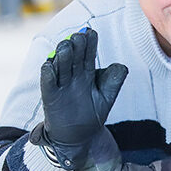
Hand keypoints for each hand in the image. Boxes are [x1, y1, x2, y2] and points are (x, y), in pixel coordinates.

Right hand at [32, 28, 127, 168]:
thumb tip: (122, 66)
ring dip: (62, 56)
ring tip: (66, 46)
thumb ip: (114, 81)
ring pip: (60, 67)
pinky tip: (49, 66)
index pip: (87, 54)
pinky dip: (48, 75)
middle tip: (79, 37)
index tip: (92, 33)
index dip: (89, 43)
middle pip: (73, 57)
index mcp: (86, 73)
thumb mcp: (107, 97)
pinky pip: (48, 84)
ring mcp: (61, 86)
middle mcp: (72, 76)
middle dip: (76, 46)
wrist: (80, 137)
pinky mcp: (50, 97)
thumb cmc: (93, 114)